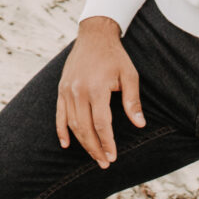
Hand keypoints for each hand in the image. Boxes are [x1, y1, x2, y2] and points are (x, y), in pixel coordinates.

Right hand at [56, 16, 144, 167]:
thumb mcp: (129, 75)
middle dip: (95, 148)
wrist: (94, 35)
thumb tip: (140, 124)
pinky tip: (66, 144)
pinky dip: (61, 131)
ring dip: (82, 143)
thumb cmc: (115, 56)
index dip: (107, 143)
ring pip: (72, 124)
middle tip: (104, 162)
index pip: (101, 124)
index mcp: (96, 89)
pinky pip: (59, 114)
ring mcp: (67, 90)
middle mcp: (78, 91)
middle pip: (85, 128)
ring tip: (94, 155)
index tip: (113, 157)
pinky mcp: (61, 89)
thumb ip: (132, 101)